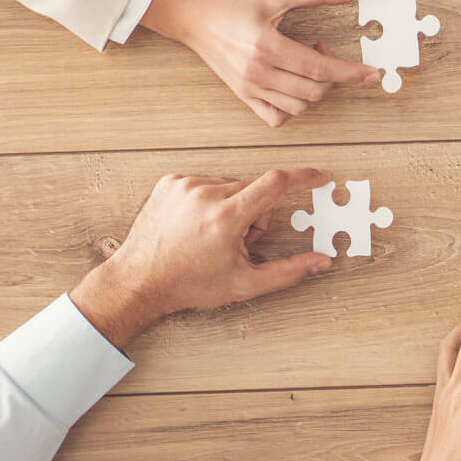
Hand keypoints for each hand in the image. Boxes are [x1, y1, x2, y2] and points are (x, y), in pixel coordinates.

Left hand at [69, 168, 332, 347]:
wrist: (139, 281)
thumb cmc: (189, 284)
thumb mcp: (244, 284)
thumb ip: (289, 272)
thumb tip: (321, 262)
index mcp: (226, 217)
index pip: (276, 184)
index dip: (304, 177)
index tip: (320, 176)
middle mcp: (205, 194)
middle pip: (253, 190)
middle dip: (255, 214)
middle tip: (236, 242)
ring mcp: (185, 185)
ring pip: (230, 186)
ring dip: (231, 206)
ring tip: (211, 235)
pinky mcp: (170, 182)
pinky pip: (206, 183)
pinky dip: (208, 200)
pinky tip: (195, 224)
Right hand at [138, 0, 381, 125]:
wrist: (194, 12)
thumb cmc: (234, 0)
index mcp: (267, 47)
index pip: (320, 69)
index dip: (350, 73)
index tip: (370, 73)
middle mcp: (258, 73)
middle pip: (313, 92)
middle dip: (333, 76)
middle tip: (324, 49)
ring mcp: (249, 88)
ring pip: (298, 108)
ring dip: (315, 91)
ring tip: (307, 65)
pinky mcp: (243, 95)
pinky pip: (275, 118)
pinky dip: (293, 109)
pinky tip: (294, 86)